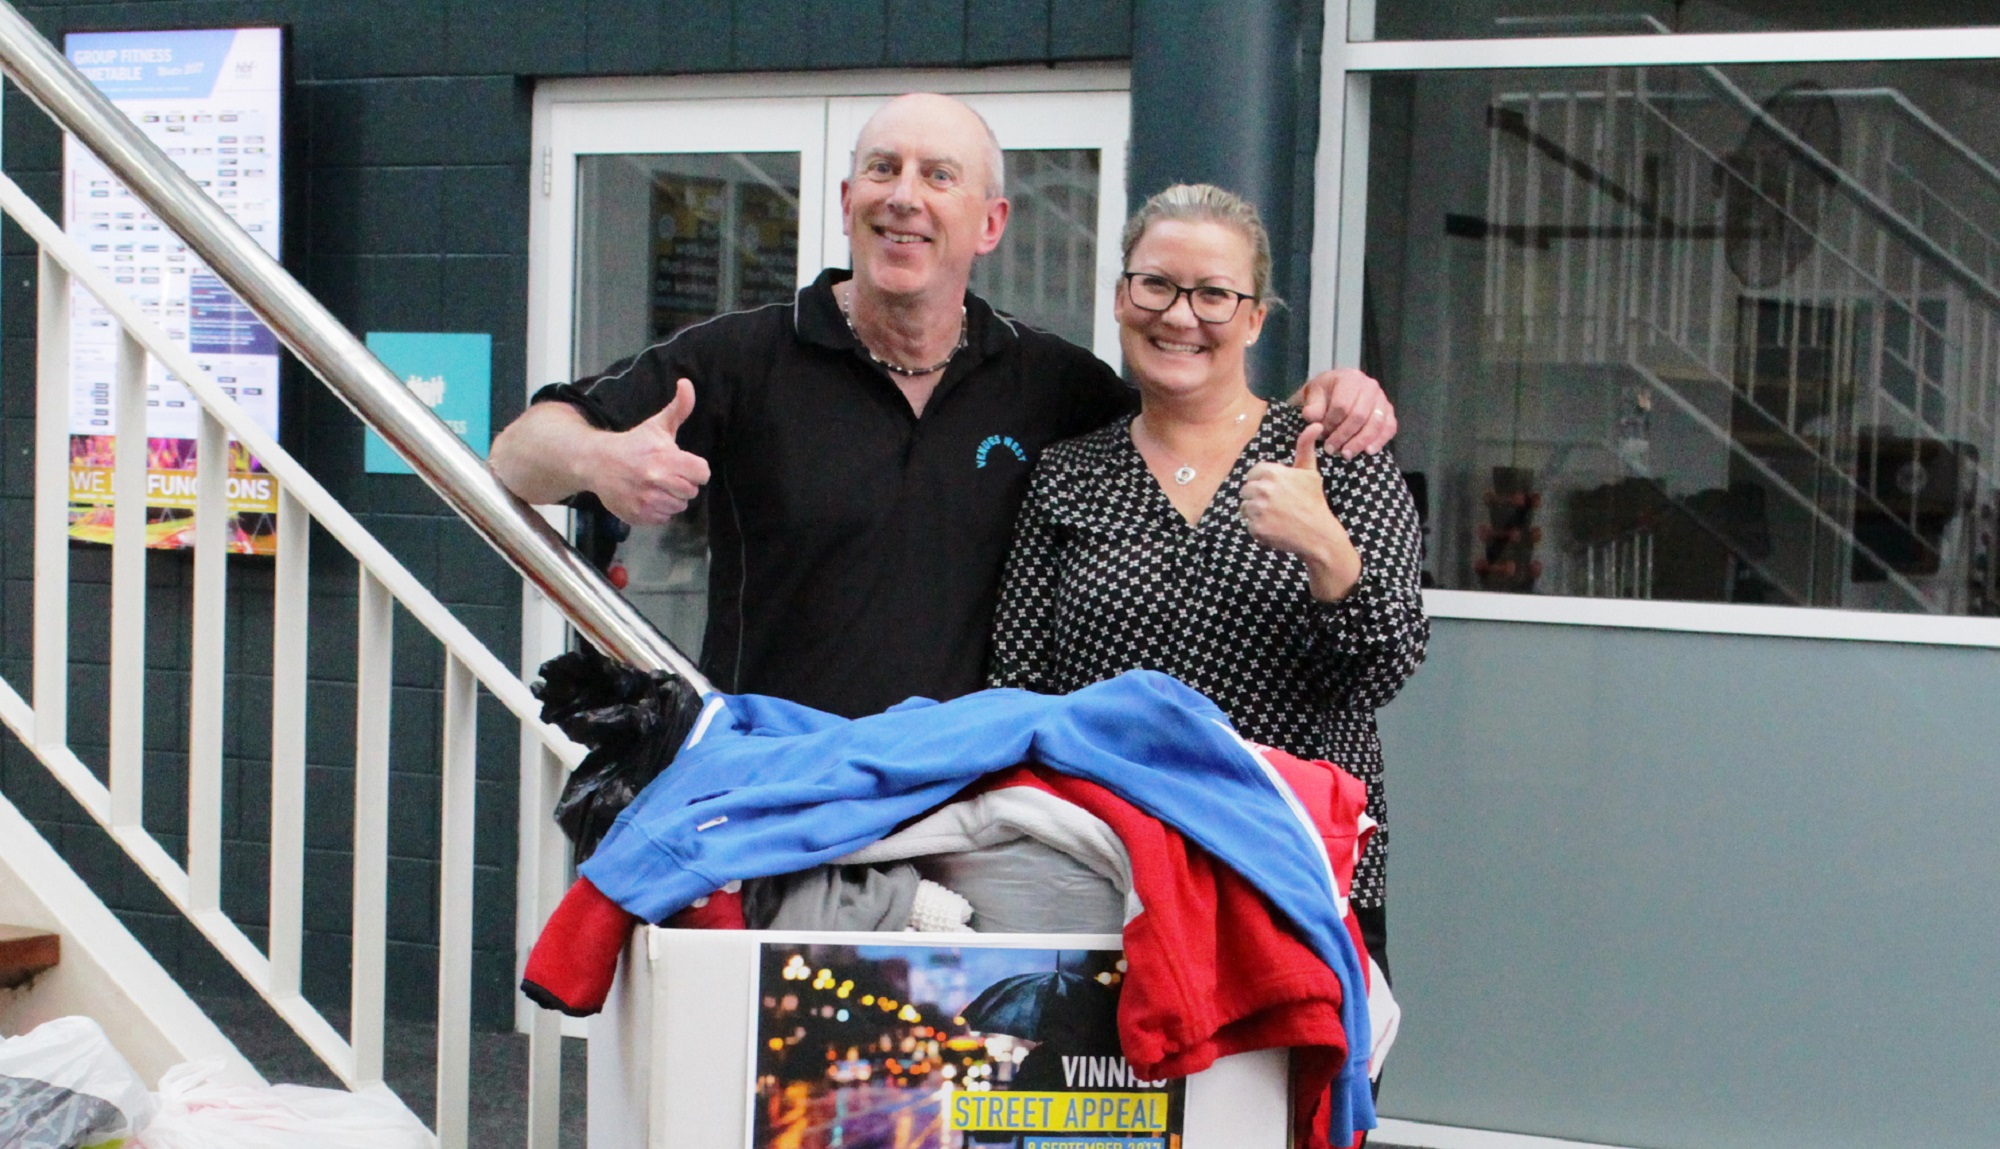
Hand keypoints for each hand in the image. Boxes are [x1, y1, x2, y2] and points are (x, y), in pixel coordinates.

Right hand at [589, 378, 711, 524]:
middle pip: (691, 491)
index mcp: (665, 459)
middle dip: (683, 483)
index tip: (684, 464)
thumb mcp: (656, 425)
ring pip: (678, 507)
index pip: (702, 473)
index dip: (696, 468)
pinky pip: (663, 518)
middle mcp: (656, 482)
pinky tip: (647, 496)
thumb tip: (687, 383)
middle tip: (667, 474)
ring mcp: (647, 501)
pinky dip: (658, 510)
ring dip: (671, 498)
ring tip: (656, 485)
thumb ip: (679, 408)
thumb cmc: (633, 444)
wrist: (596, 463)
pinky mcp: (638, 516)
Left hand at [1241, 424, 1361, 600]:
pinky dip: (1259, 529)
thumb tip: (1315, 425)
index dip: (1263, 483)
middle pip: (1246, 491)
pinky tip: (1275, 528)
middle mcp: (1263, 489)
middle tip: (1278, 506)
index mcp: (1272, 472)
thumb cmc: (1313, 501)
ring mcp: (1258, 509)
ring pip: (1245, 508)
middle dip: (1258, 498)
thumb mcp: (1309, 472)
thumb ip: (1305, 447)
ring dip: (1256, 513)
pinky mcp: (1256, 527)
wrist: (1318, 534)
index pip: (1252, 474)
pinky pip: (1248, 525)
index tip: (1277, 491)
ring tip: (1276, 517)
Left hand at [1292, 367, 1395, 458]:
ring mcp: (1382, 398)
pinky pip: (1389, 427)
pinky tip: (1368, 452)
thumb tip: (1313, 418)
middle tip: (1331, 449)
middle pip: (1359, 416)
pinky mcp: (1389, 411)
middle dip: (1344, 435)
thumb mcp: (1313, 395)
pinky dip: (1380, 440)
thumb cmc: (1324, 394)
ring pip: (1375, 423)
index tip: (1321, 436)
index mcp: (1350, 378)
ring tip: (1347, 455)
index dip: (1331, 424)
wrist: (1334, 391)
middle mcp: (1370, 386)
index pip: (1342, 405)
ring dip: (1360, 442)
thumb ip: (1312, 407)